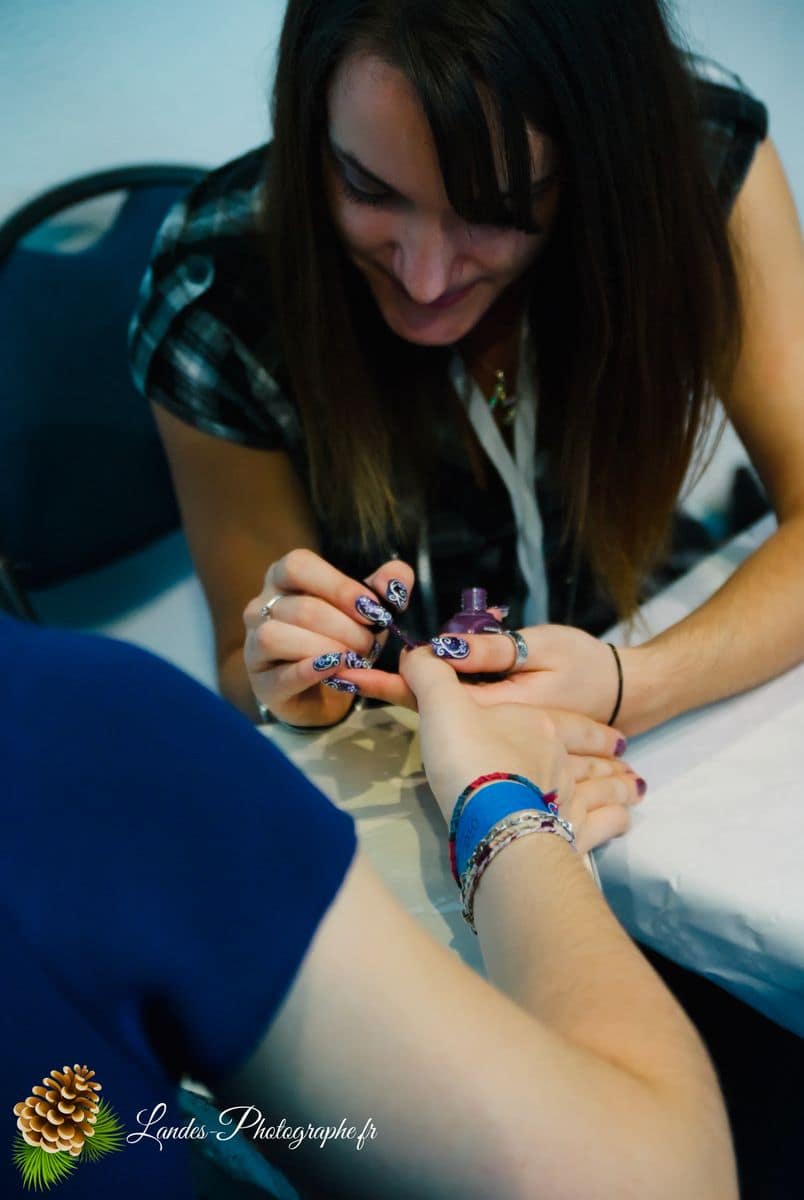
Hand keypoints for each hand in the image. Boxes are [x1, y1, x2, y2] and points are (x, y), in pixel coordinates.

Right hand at [243, 549, 413, 726]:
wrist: (327, 691)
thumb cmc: (343, 639)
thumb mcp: (367, 609)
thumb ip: (385, 587)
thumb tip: (396, 581)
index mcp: (284, 578)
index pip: (298, 566)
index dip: (339, 587)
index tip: (373, 610)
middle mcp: (261, 606)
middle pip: (300, 608)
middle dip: (345, 628)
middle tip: (370, 645)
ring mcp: (254, 645)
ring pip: (278, 636)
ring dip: (326, 649)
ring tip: (353, 660)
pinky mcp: (261, 683)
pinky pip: (280, 674)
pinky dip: (310, 671)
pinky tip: (335, 671)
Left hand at [357, 623, 622, 725]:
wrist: (625, 697)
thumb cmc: (585, 666)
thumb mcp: (542, 649)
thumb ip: (492, 651)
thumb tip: (439, 648)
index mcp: (490, 710)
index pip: (425, 694)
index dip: (382, 682)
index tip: (344, 671)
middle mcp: (485, 727)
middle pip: (426, 703)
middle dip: (391, 681)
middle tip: (349, 659)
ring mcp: (492, 731)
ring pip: (442, 705)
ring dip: (416, 681)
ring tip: (381, 661)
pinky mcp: (500, 726)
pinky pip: (462, 705)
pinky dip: (444, 683)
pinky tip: (437, 662)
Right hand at [400, 647, 643, 855]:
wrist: (494, 821)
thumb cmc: (473, 758)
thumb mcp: (446, 705)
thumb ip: (433, 677)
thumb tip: (418, 653)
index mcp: (541, 728)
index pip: (572, 726)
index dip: (592, 731)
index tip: (614, 738)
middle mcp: (563, 763)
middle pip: (593, 761)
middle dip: (610, 763)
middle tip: (629, 769)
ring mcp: (571, 802)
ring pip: (605, 792)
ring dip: (619, 789)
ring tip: (633, 790)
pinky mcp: (571, 838)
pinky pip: (603, 827)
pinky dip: (615, 822)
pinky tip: (621, 822)